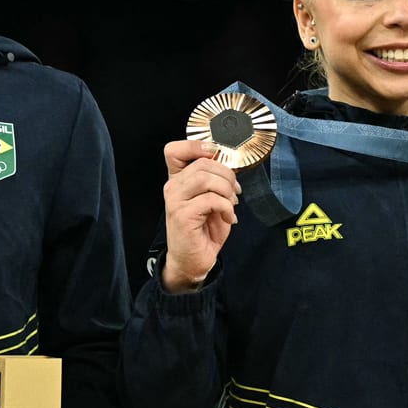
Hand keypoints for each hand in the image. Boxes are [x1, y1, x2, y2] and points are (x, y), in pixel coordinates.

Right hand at [159, 139, 238, 292]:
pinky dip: (226, 208)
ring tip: (231, 204)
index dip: (196, 146)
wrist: (193, 260)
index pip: (174, 150)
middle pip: (202, 163)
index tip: (216, 156)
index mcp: (178, 180)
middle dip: (226, 175)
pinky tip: (229, 218)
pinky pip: (211, 199)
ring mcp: (175, 200)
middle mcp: (172, 187)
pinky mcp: (182, 215)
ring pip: (206, 178)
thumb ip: (214, 180)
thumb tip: (229, 164)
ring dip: (226, 191)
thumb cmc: (203, 230)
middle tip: (235, 191)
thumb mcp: (211, 199)